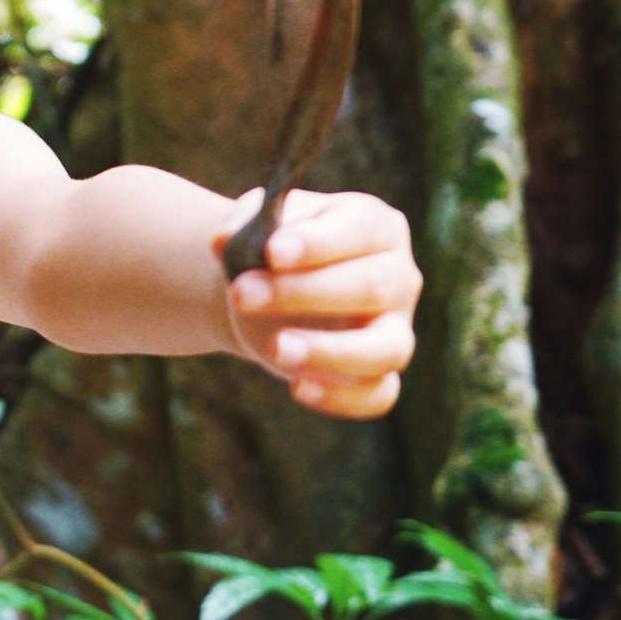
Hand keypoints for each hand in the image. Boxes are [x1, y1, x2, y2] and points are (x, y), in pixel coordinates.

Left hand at [213, 187, 419, 418]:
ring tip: (275, 349)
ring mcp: (395, 329)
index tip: (270, 252)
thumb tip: (222, 240)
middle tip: (241, 293)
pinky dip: (341, 398)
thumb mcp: (257, 222)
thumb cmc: (271, 247)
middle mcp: (398, 277)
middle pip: (371, 286)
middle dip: (303, 292)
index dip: (318, 243)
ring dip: (331, 351)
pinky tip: (297, 388)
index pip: (361, 229)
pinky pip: (378, 395)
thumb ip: (242, 224)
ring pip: (387, 348)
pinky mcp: (380, 374)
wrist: (268, 289)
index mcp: (376, 225)